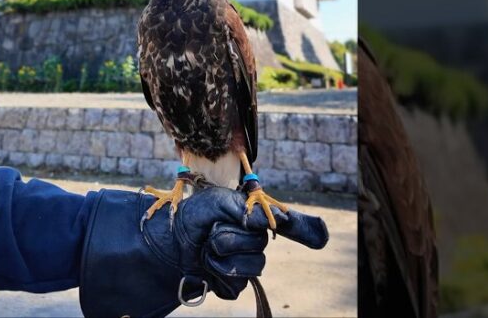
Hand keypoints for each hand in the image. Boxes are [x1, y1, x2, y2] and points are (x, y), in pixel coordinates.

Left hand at [79, 186, 327, 317]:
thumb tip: (275, 219)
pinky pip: (236, 284)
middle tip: (212, 231)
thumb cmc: (191, 215)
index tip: (321, 236)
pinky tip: (206, 263)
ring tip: (207, 247)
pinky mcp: (231, 283)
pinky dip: (217, 272)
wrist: (165, 240)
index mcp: (253, 218)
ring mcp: (244, 263)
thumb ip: (245, 210)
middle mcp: (253, 241)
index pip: (287, 225)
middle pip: (261, 245)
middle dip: (232, 237)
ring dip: (224, 255)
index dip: (305, 229)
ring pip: (252, 266)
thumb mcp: (217, 202)